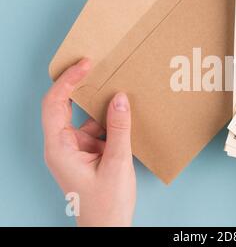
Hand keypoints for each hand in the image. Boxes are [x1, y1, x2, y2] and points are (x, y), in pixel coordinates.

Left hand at [41, 59, 135, 225]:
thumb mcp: (117, 163)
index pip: (55, 104)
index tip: (85, 65)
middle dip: (77, 86)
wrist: (108, 227)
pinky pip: (95, 129)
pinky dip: (108, 121)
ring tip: (116, 89)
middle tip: (94, 65)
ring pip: (82, 118)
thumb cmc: (107, 203)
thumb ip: (119, 128)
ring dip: (98, 106)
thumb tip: (120, 98)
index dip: (68, 81)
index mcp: (60, 148)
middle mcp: (62, 146)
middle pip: (63, 106)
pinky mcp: (86, 153)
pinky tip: (123, 116)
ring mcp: (73, 150)